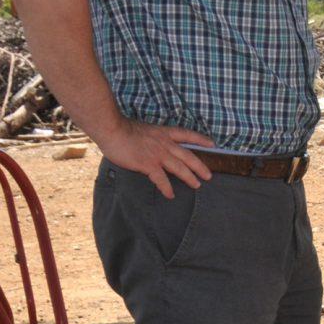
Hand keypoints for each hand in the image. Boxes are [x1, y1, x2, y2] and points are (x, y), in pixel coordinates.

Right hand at [99, 118, 213, 198]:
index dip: (200, 140)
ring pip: (179, 168)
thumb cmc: (123, 129)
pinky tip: (170, 195)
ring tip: (197, 186)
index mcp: (164, 133)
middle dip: (200, 166)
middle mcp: (164, 143)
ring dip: (189, 177)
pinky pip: (161, 179)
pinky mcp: (148, 164)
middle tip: (209, 176)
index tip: (212, 144)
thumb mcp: (144, 130)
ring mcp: (157, 154)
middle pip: (188, 156)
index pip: (187, 135)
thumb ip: (153, 139)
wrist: (112, 129)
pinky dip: (167, 188)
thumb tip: (153, 146)